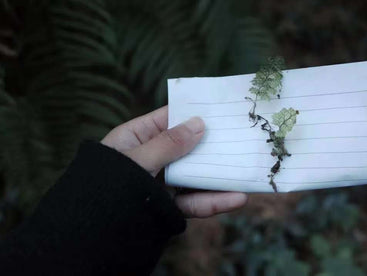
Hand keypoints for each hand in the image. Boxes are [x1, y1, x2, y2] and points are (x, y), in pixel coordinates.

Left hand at [101, 105, 247, 217]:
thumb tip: (199, 124)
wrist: (89, 232)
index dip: (191, 113)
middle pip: (187, 148)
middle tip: (240, 137)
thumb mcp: (136, 160)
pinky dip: (214, 201)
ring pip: (194, 176)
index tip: (217, 109)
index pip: (168, 119)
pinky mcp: (168, 207)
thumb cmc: (105, 186)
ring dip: (220, 175)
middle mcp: (152, 159)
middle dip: (211, 144)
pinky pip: (193, 202)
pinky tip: (236, 198)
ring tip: (246, 171)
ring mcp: (161, 184)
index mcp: (136, 138)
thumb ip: (168, 144)